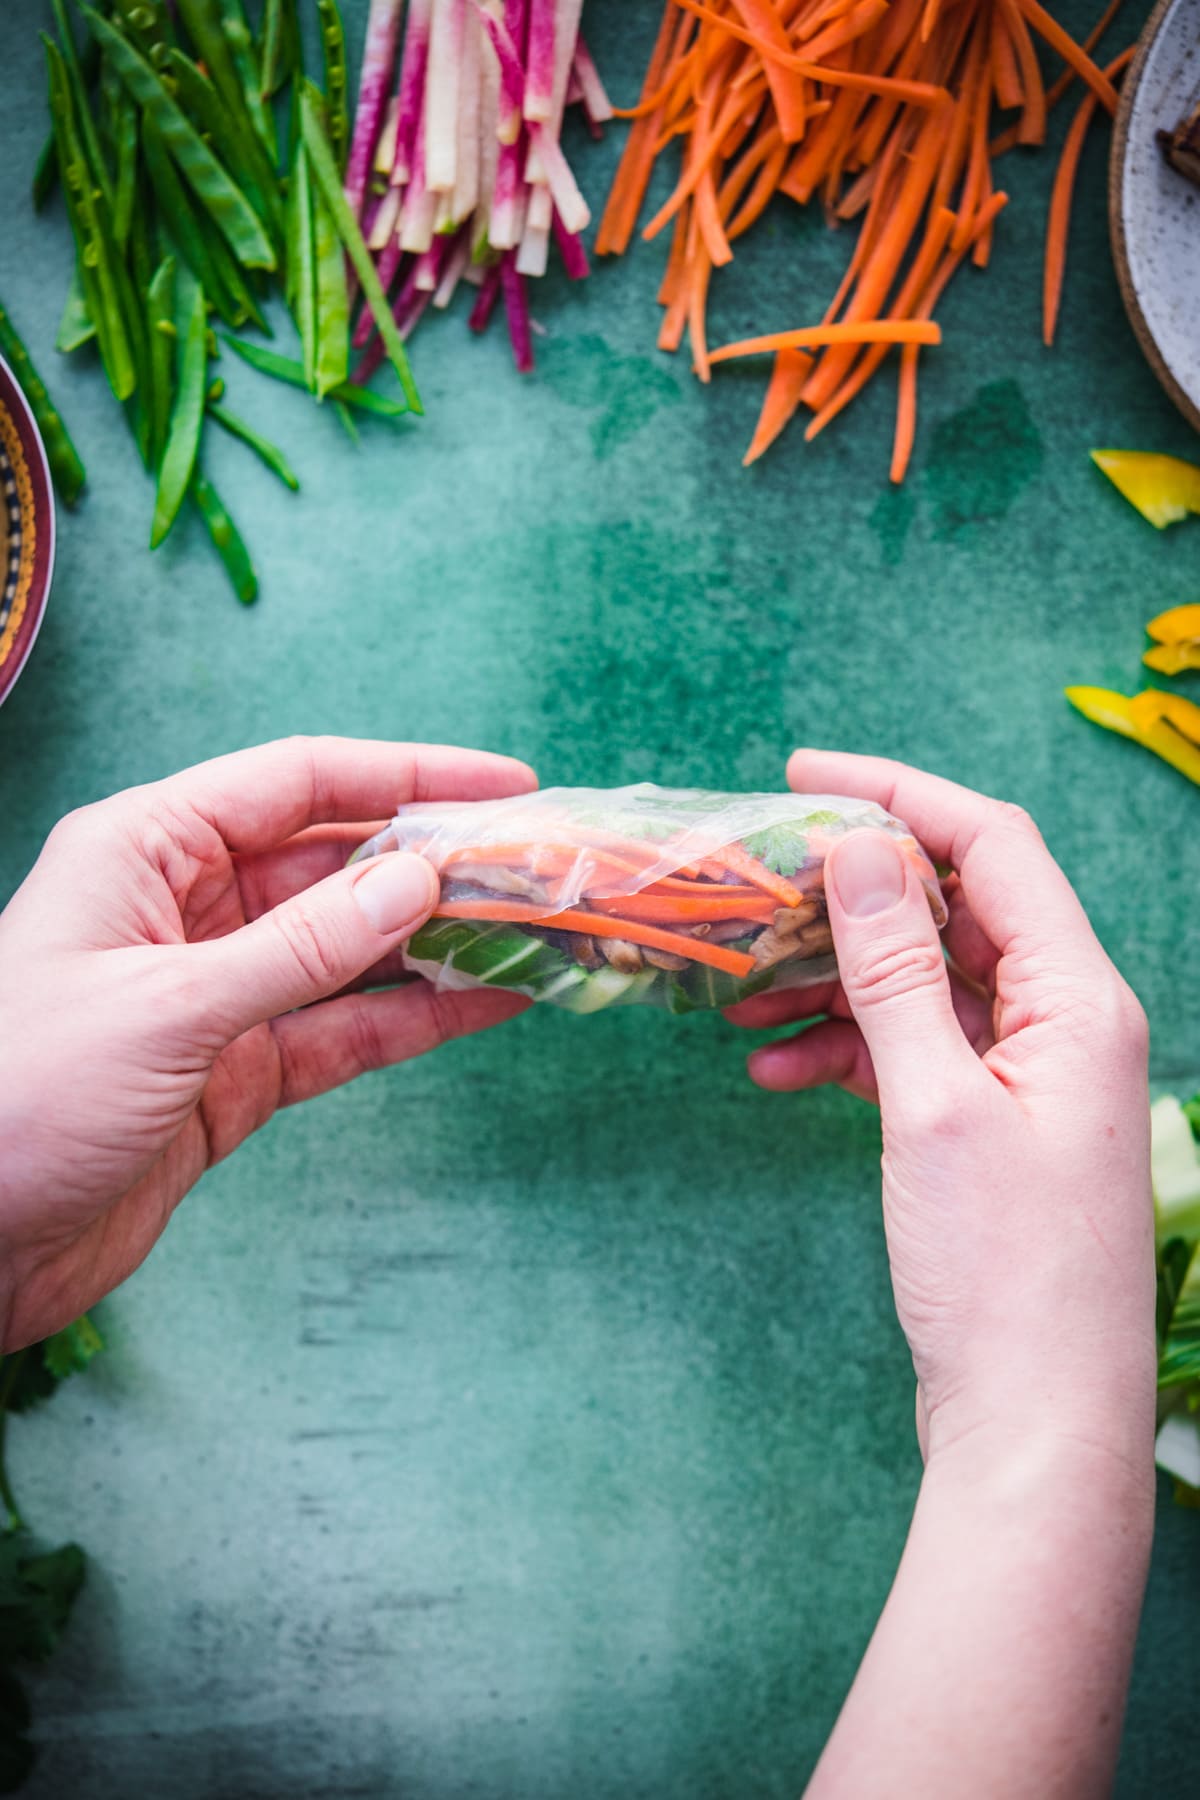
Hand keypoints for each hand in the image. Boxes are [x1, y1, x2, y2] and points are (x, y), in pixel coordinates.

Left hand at [0, 737, 535, 1350]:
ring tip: (535, 935)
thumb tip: (416, 884)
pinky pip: (341, 1030)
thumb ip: (301, 947)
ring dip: (437, 945)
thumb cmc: (20, 1096)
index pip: (298, 783)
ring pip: (350, 952)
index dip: (407, 776)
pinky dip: (412, 1018)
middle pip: (336, 866)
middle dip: (437, 868)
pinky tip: (485, 1002)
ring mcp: (217, 994)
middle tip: (539, 873)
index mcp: (147, 851)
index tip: (505, 784)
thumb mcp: (169, 1006)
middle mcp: (187, 909)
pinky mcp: (235, 1074)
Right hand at [729, 751, 1157, 1475]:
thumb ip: (892, 969)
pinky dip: (846, 1047)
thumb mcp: (932, 1105)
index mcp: (1076, 998)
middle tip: (753, 887)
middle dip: (850, 893)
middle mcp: (1062, 1021)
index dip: (900, 795)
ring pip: (922, 982)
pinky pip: (915, 1050)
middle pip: (952, 909)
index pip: (993, 847)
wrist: (1035, 1424)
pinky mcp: (992, 1125)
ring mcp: (1028, 1075)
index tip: (803, 774)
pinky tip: (775, 1067)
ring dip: (834, 977)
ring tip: (742, 992)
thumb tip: (861, 846)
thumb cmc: (1003, 1273)